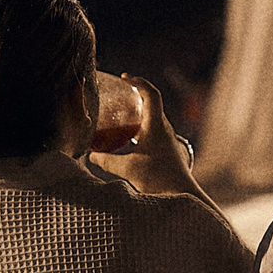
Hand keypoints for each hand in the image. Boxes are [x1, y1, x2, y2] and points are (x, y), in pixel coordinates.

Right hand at [88, 74, 199, 197]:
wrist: (181, 194)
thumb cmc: (159, 178)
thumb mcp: (128, 169)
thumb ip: (107, 161)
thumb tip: (91, 155)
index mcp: (157, 125)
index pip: (151, 94)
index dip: (139, 82)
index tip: (125, 77)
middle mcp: (163, 128)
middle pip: (152, 103)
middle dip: (135, 94)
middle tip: (119, 93)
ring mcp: (166, 138)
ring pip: (151, 117)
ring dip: (137, 111)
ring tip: (120, 113)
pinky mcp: (165, 148)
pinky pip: (151, 130)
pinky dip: (139, 127)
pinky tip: (127, 138)